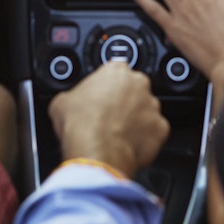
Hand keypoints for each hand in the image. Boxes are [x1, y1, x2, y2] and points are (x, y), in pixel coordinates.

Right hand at [49, 61, 168, 178]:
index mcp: (116, 71)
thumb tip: (69, 103)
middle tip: (109, 116)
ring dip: (136, 119)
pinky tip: (128, 145)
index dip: (107, 85)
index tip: (101, 95)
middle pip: (134, 88)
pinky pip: (154, 132)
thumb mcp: (62, 102)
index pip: (115, 70)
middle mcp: (139, 84)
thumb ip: (72, 95)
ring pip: (146, 110)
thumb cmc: (80, 125)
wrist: (96, 153)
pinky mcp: (161, 129)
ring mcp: (153, 106)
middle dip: (125, 101)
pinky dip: (145, 139)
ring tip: (117, 134)